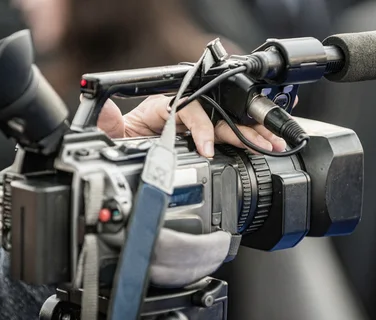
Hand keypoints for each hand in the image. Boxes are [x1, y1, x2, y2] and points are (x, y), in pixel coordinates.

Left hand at [95, 95, 287, 157]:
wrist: (129, 156)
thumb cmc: (125, 141)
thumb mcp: (115, 135)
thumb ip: (109, 124)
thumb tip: (104, 108)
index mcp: (163, 107)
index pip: (189, 109)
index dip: (201, 127)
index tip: (207, 148)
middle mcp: (184, 113)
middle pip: (217, 114)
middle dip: (241, 128)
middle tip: (260, 141)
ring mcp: (196, 125)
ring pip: (227, 125)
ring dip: (251, 134)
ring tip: (271, 144)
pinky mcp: (204, 138)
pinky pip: (227, 137)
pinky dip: (247, 141)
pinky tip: (264, 147)